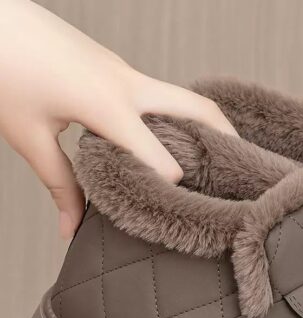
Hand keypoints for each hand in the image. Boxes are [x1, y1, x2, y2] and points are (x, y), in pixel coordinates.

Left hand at [0, 0, 236, 237]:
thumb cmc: (2, 67)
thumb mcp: (29, 135)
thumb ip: (61, 185)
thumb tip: (72, 230)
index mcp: (110, 106)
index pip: (164, 160)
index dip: (178, 190)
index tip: (187, 212)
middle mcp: (129, 83)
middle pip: (198, 110)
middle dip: (225, 140)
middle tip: (241, 172)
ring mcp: (125, 69)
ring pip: (182, 99)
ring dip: (202, 126)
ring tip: (212, 161)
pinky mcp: (115, 65)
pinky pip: (159, 93)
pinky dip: (175, 116)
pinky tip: (167, 138)